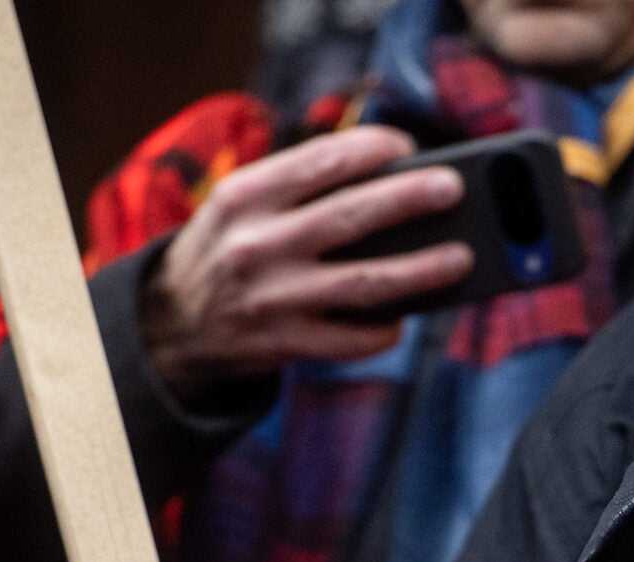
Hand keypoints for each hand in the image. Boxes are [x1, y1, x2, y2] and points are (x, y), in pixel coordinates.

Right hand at [140, 125, 474, 400]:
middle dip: (408, 199)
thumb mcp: (241, 207)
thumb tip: (393, 185)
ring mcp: (272, 299)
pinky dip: (386, 328)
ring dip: (420, 270)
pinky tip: (406, 316)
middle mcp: (256, 245)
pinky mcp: (286, 343)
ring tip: (460, 257)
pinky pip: (352, 338)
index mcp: (245, 197)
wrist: (173, 323)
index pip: (319, 161)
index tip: (408, 146)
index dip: (371, 149)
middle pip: (349, 217)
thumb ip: (298, 190)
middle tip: (452, 188)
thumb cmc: (228, 249)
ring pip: (363, 283)